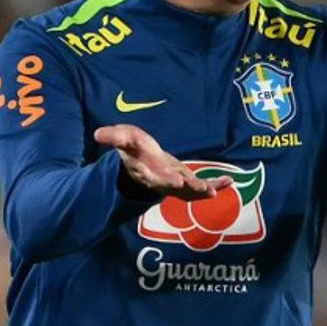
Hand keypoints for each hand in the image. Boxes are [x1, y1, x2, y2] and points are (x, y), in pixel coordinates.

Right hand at [94, 124, 231, 200]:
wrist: (143, 164)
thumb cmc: (135, 150)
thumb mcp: (124, 139)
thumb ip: (114, 137)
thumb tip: (98, 134)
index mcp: (147, 170)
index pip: (154, 176)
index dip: (165, 179)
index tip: (176, 181)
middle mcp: (162, 180)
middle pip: (175, 186)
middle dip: (187, 188)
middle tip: (200, 189)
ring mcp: (176, 184)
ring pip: (189, 191)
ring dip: (202, 191)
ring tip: (214, 191)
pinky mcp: (186, 183)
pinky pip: (202, 186)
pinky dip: (215, 185)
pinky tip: (228, 182)